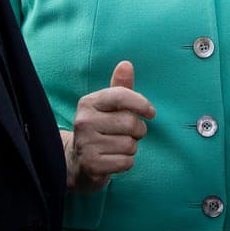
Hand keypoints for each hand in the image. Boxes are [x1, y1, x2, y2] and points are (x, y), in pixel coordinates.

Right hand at [68, 61, 154, 192]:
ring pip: (130, 145)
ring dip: (131, 148)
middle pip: (130, 123)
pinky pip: (126, 162)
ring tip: (117, 147)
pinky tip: (114, 159)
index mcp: (88, 103)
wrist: (77, 162)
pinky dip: (126, 163)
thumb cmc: (100, 129)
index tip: (151, 113)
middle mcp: (84, 122)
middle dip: (138, 130)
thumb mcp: (108, 106)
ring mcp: (86, 144)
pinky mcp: (92, 165)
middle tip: (128, 134)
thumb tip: (126, 64)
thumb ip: (120, 87)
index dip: (141, 103)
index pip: (120, 96)